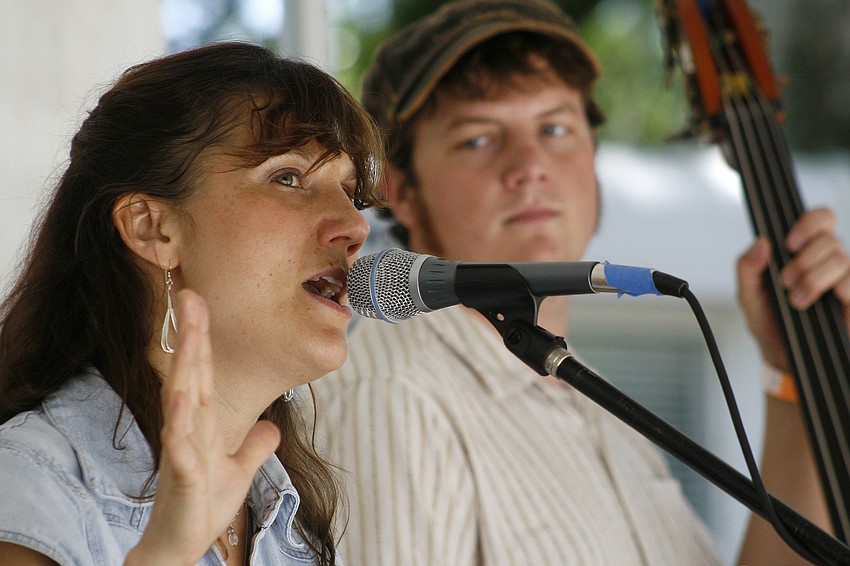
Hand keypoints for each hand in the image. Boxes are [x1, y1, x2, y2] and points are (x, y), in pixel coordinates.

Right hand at [126, 289, 280, 564]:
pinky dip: (180, 422)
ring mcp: (181, 450)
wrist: (180, 545)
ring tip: (188, 333)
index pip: (203, 373)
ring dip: (185, 366)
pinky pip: (179, 444)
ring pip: (181, 399)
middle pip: (190, 374)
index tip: (200, 304)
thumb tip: (272, 426)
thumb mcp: (239, 470)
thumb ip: (254, 445)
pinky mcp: (182, 475)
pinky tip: (182, 399)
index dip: (203, 339)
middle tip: (190, 296)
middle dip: (191, 335)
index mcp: (201, 423)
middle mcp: (187, 429)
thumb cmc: (202, 505)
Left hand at [737, 207, 849, 371]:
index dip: (808, 223)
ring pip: (841, 258)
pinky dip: (836, 290)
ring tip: (796, 300)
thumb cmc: (768, 321)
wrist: (781, 357)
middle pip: (830, 238)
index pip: (821, 218)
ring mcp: (844, 279)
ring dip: (813, 278)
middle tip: (785, 281)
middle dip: (803, 259)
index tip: (789, 244)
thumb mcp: (748, 295)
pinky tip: (821, 302)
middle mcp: (827, 261)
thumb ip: (747, 267)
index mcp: (803, 251)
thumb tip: (761, 242)